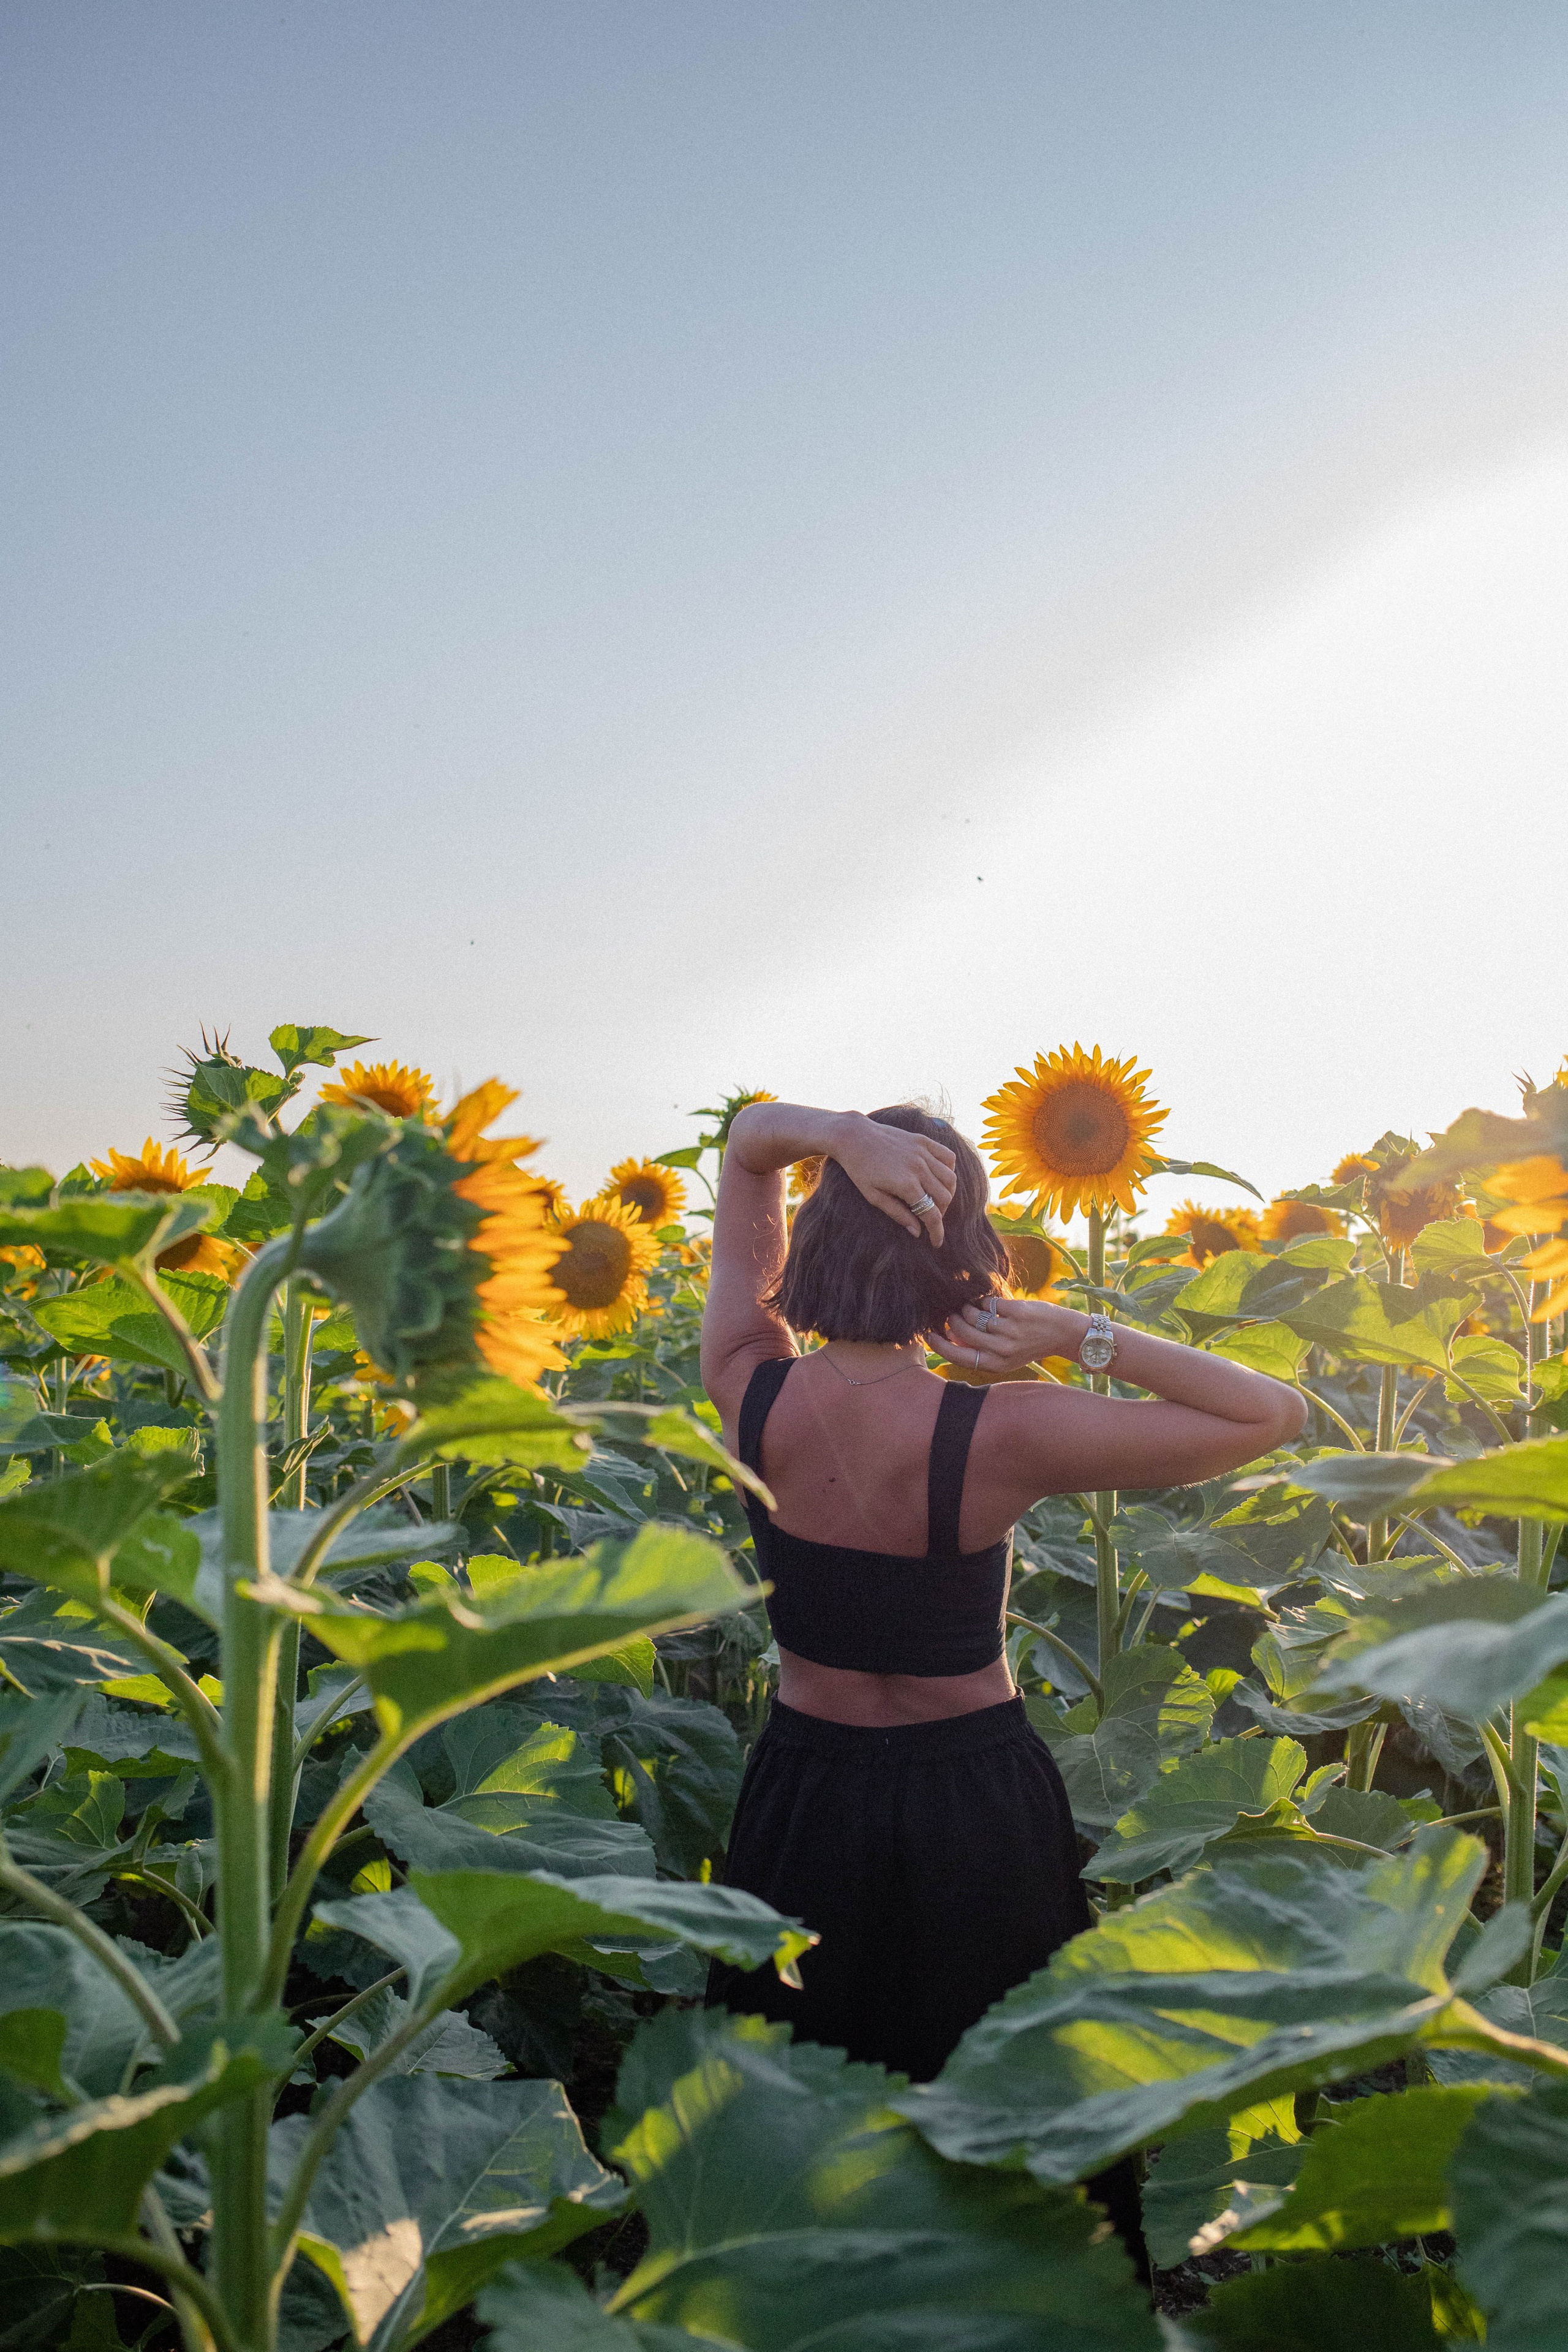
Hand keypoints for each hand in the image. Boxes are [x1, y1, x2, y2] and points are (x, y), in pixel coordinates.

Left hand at [829, 1114, 956, 1245]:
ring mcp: (922, 1152)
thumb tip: (917, 1232)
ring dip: (947, 1194)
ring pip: (950, 1179)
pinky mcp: (923, 1141)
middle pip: (945, 1198)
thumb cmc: (859, 1169)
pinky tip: (938, 1177)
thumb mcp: (873, 1196)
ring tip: (935, 1199)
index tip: (936, 1243)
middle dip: (940, 1213)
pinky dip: (949, 1170)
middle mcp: (919, 1168)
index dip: (937, 1232)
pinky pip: (948, 1157)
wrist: (853, 1136)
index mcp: (906, 1185)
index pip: (931, 1214)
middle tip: (928, 1217)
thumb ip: (897, 1213)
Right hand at [929, 1295, 1086, 1372]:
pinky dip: (984, 1299)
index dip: (940, 1346)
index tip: (930, 1335)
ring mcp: (1010, 1331)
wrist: (1064, 1334)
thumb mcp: (1007, 1357)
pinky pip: (988, 1302)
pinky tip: (988, 1301)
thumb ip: (981, 1351)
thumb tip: (952, 1337)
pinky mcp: (1018, 1312)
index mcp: (997, 1365)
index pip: (959, 1357)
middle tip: (953, 1314)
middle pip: (962, 1331)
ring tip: (970, 1306)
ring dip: (967, 1307)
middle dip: (953, 1320)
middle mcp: (1002, 1350)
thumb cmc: (1031, 1344)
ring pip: (973, 1314)